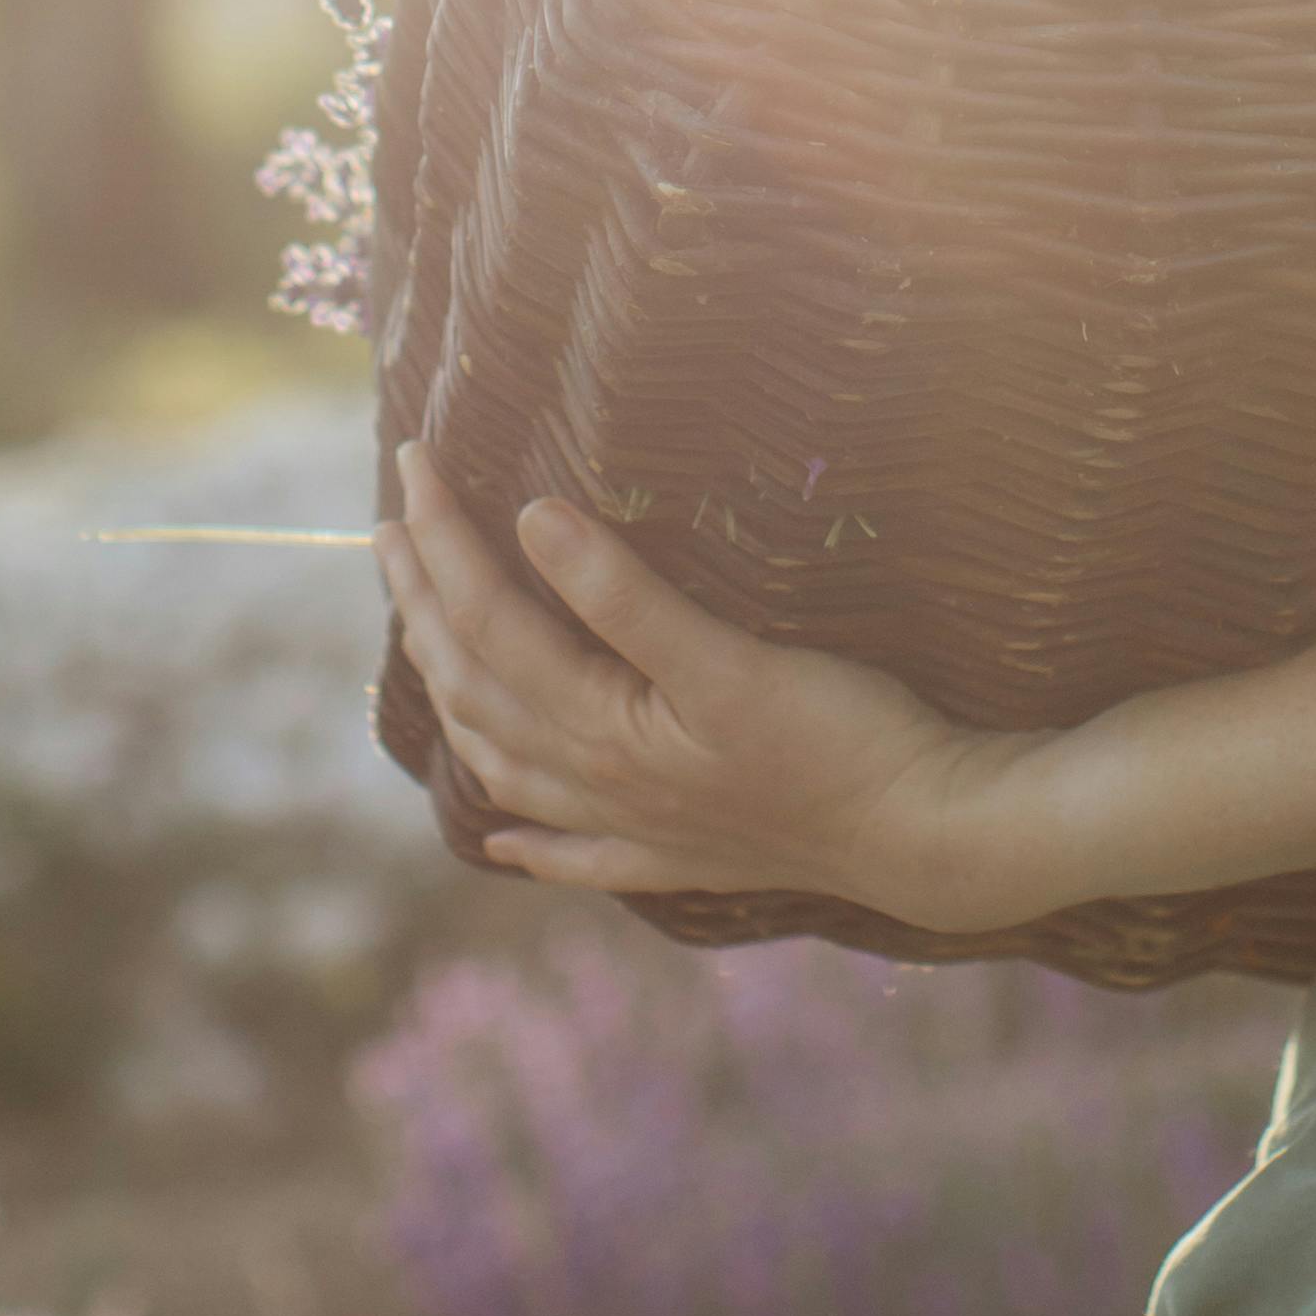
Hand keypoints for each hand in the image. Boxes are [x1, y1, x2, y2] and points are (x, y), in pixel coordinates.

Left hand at [377, 446, 1047, 937]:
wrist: (922, 837)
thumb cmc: (839, 738)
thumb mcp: (733, 660)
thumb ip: (626, 597)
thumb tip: (533, 519)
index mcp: (602, 726)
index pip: (489, 619)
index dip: (444, 539)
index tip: (414, 461)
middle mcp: (598, 781)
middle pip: (478, 685)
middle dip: (425, 601)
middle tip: (393, 523)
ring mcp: (634, 825)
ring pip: (506, 763)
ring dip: (453, 698)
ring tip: (421, 641)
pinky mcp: (679, 854)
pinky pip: (577, 855)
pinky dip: (527, 844)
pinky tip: (502, 842)